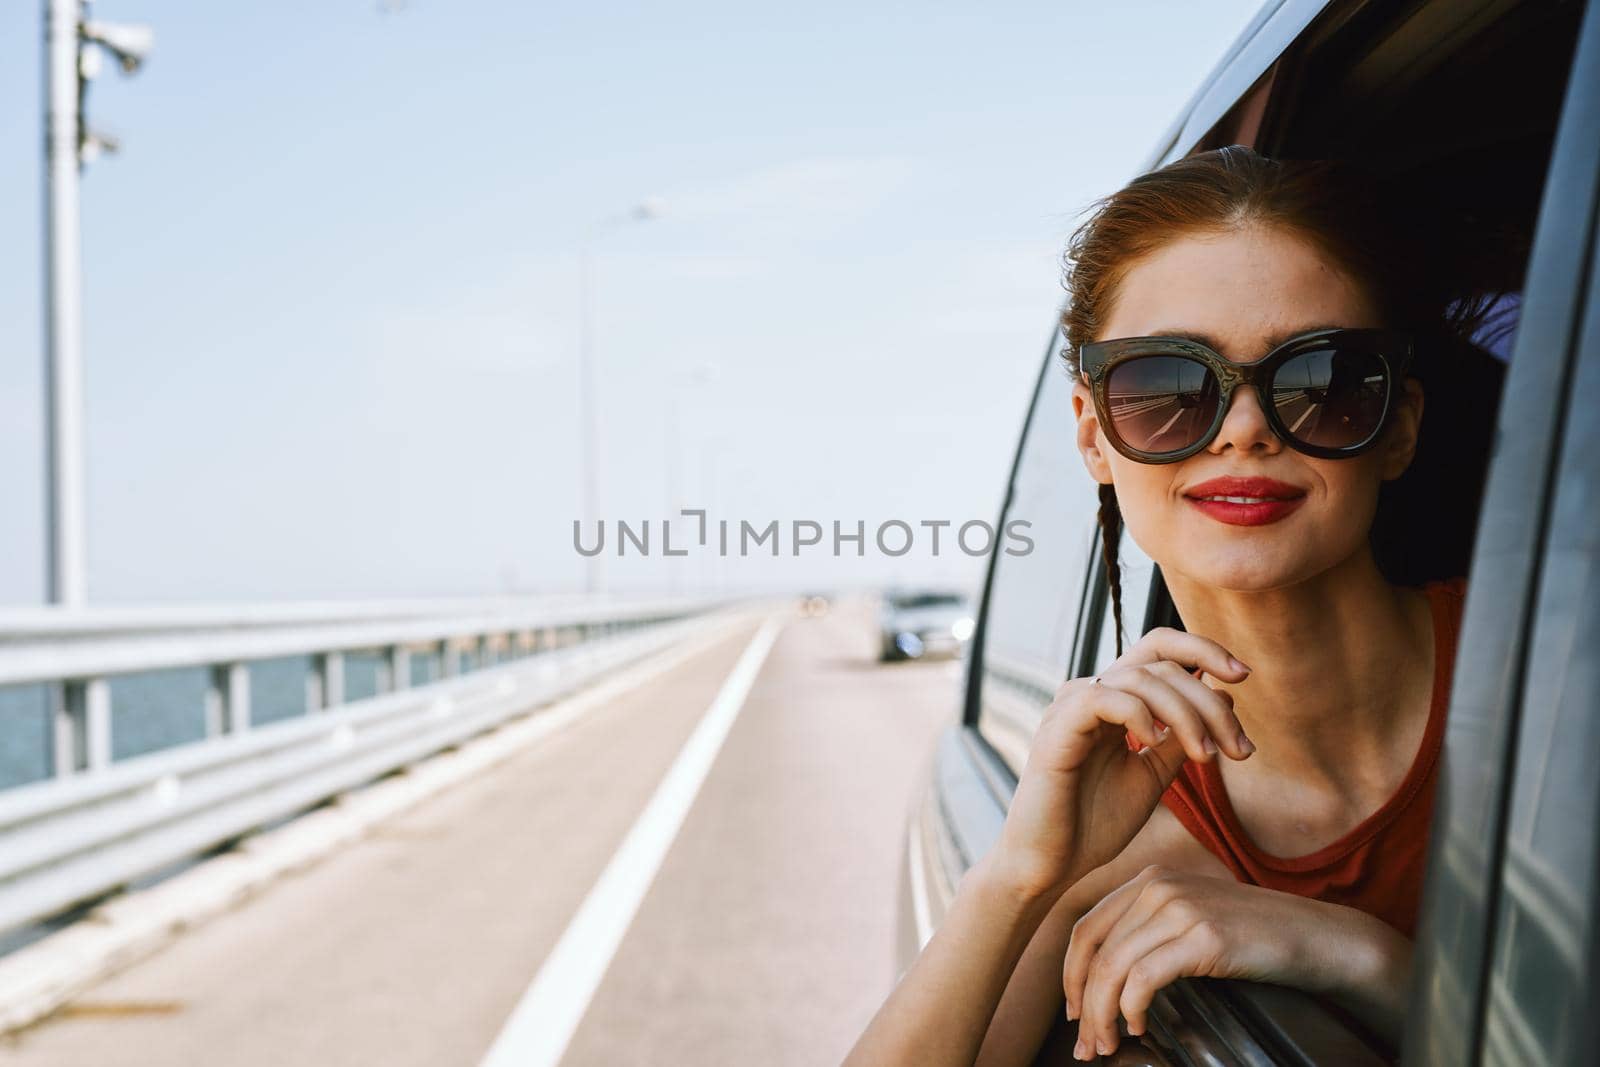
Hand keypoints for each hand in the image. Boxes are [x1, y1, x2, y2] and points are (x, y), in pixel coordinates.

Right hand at [988, 628, 1253, 902]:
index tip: (1245, 676)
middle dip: (1210, 702)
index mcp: (1113, 700)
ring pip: (1142, 679)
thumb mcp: (1153, 776)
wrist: (1051, 864)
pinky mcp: (1058, 727)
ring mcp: (1072, 706)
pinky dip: (1141, 716)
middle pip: (1161, 663)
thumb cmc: (1094, 824)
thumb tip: (1224, 699)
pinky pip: (1106, 698)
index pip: (1158, 649)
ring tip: (1206, 758)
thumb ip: (1180, 739)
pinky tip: (1154, 744)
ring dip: (1187, 715)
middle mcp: (1092, 693)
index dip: (1203, 651)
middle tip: (1240, 749)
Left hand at [1062, 866, 1409, 1059]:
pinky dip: (1130, 1008)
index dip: (1071, 975)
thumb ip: (1150, 930)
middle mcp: (1158, 887)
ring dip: (1102, 1015)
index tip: (1074, 1012)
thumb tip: (1104, 977)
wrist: (1316, 936)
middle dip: (1081, 1003)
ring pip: (1113, 968)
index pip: (1086, 928)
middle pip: (1094, 951)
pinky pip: (1143, 978)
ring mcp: (1180, 908)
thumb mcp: (1192, 918)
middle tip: (1085, 1043)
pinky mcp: (1202, 937)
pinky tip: (1137, 1026)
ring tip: (1108, 1044)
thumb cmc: (1254, 937)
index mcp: (1150, 880)